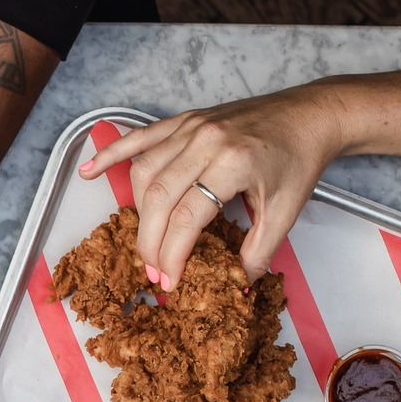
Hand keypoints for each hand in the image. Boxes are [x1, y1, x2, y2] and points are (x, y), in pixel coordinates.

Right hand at [78, 84, 346, 289]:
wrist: (311, 115)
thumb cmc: (299, 161)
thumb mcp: (285, 212)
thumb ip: (257, 252)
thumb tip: (234, 286)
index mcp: (233, 163)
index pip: (187, 218)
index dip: (172, 255)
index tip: (170, 280)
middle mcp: (206, 141)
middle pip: (158, 199)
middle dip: (150, 243)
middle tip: (154, 271)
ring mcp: (192, 127)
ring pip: (144, 173)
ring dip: (138, 213)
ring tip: (145, 242)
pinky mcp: (185, 120)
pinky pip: (139, 137)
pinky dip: (112, 154)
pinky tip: (90, 171)